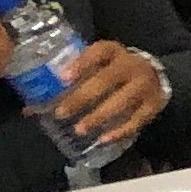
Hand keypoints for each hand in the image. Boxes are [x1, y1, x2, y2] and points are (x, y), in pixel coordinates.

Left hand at [52, 39, 171, 149]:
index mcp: (114, 52)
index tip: (63, 78)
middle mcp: (131, 65)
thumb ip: (73, 79)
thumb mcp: (97, 66)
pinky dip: (120, 130)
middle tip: (62, 113)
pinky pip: (138, 119)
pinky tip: (103, 139)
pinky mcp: (154, 104)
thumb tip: (35, 104)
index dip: (81, 64)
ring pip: (122, 100)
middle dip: (82, 97)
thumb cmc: (115, 71)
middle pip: (107, 79)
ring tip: (80, 129)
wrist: (153, 75)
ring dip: (99, 116)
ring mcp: (145, 84)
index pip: (99, 52)